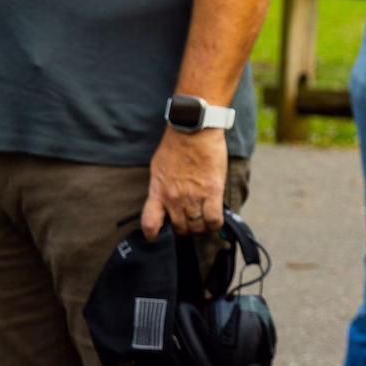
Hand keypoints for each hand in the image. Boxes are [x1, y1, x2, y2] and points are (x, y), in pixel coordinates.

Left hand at [142, 123, 227, 238]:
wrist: (193, 130)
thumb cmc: (175, 145)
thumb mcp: (158, 168)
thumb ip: (160, 188)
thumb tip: (164, 199)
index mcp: (158, 192)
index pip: (150, 224)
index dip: (153, 235)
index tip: (158, 235)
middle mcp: (174, 199)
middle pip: (180, 228)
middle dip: (185, 228)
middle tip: (190, 220)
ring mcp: (193, 197)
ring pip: (197, 227)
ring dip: (200, 227)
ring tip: (204, 219)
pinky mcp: (212, 192)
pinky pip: (213, 220)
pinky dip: (215, 224)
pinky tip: (215, 219)